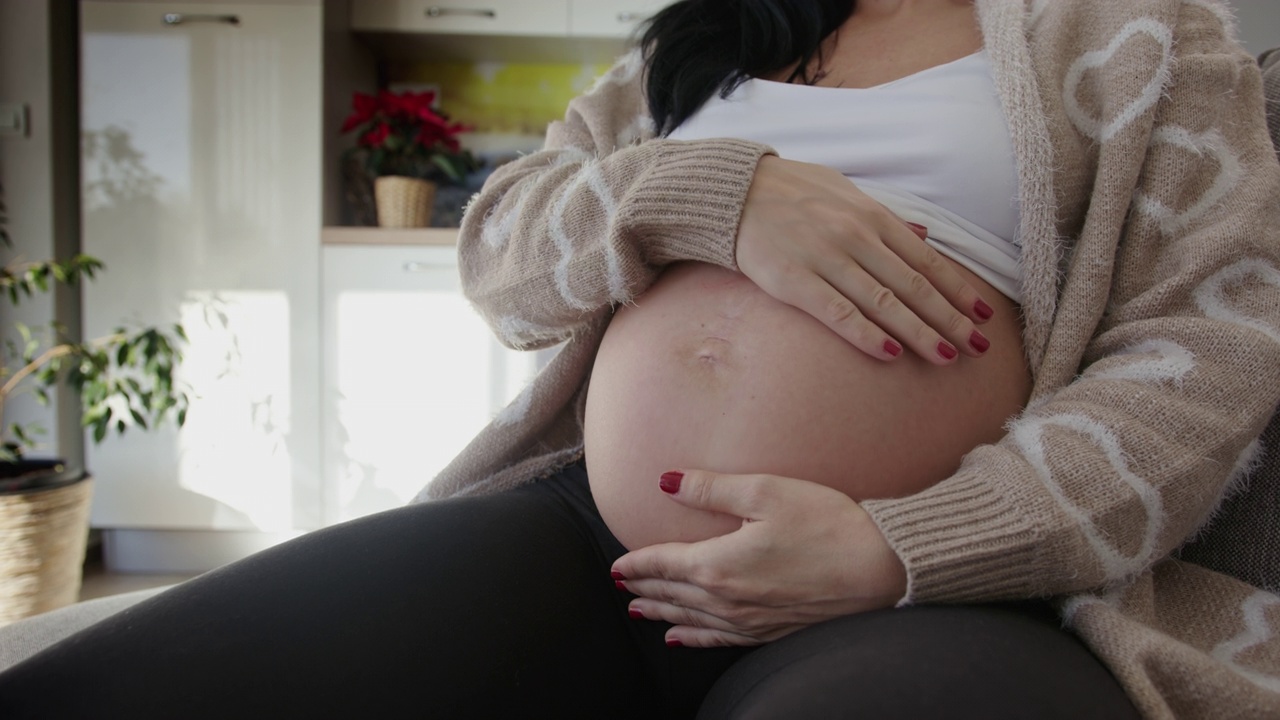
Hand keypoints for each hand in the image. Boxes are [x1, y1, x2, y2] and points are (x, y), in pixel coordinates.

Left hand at [610, 470, 907, 647]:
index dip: (636, 564)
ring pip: (690, 619)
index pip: (663, 563)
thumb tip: (665, 481)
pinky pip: (718, 640)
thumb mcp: (766, 492)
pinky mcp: (771, 631)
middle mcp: (727, 599)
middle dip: (643, 588)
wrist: (880, 569)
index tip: (616, 565)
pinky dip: (693, 639)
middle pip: (672, 594)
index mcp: (719, 564)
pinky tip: (681, 639)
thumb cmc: (828, 523)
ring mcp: (749, 621)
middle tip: (621, 585)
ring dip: (661, 613)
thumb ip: (711, 489)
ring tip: (639, 610)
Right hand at [736, 155, 993, 363]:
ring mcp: (826, 259)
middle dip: (951, 317)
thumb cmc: (790, 192)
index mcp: (871, 216)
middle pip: (913, 285)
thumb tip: (923, 236)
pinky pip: (838, 313)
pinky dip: (867, 334)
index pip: (926, 260)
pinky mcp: (794, 281)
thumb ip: (884, 217)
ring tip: (948, 356)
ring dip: (919, 331)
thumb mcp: (843, 191)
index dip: (959, 289)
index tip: (985, 314)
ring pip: (884, 302)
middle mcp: (855, 237)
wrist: (733, 190)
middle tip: (980, 347)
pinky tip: (891, 354)